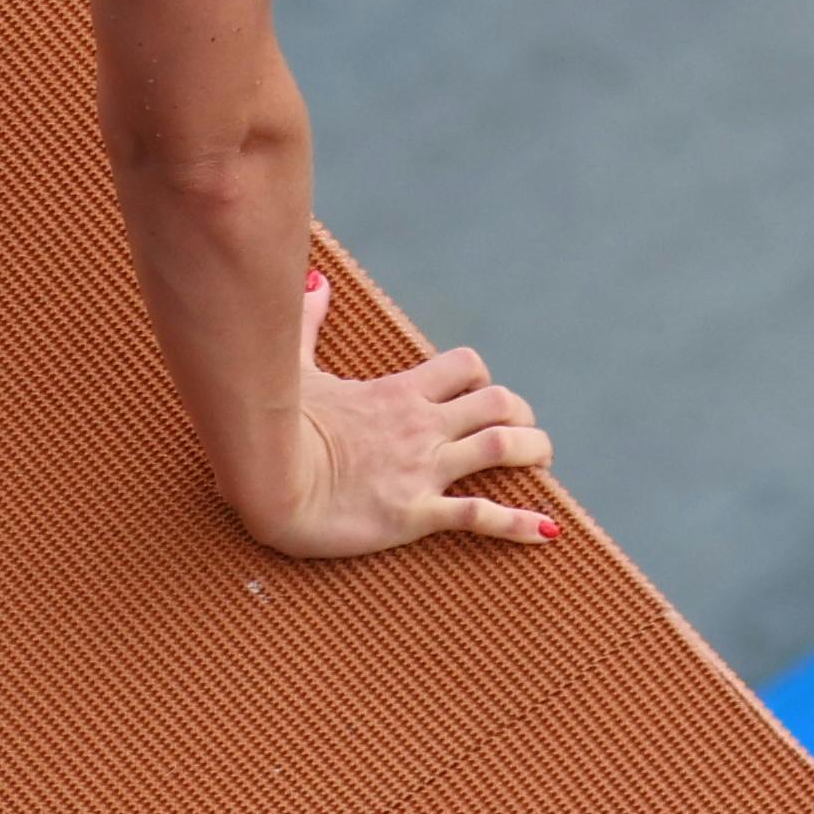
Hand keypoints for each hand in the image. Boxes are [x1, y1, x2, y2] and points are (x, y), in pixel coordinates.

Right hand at [251, 267, 558, 556]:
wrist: (267, 480)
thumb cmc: (278, 424)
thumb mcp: (297, 368)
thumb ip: (310, 325)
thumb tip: (316, 284)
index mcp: (400, 391)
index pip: (466, 367)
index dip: (482, 379)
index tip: (480, 397)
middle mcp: (422, 425)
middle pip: (498, 403)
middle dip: (521, 415)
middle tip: (524, 432)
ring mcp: (423, 469)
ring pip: (503, 447)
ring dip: (534, 453)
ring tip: (544, 463)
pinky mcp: (416, 513)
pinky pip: (480, 515)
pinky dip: (519, 522)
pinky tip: (546, 529)